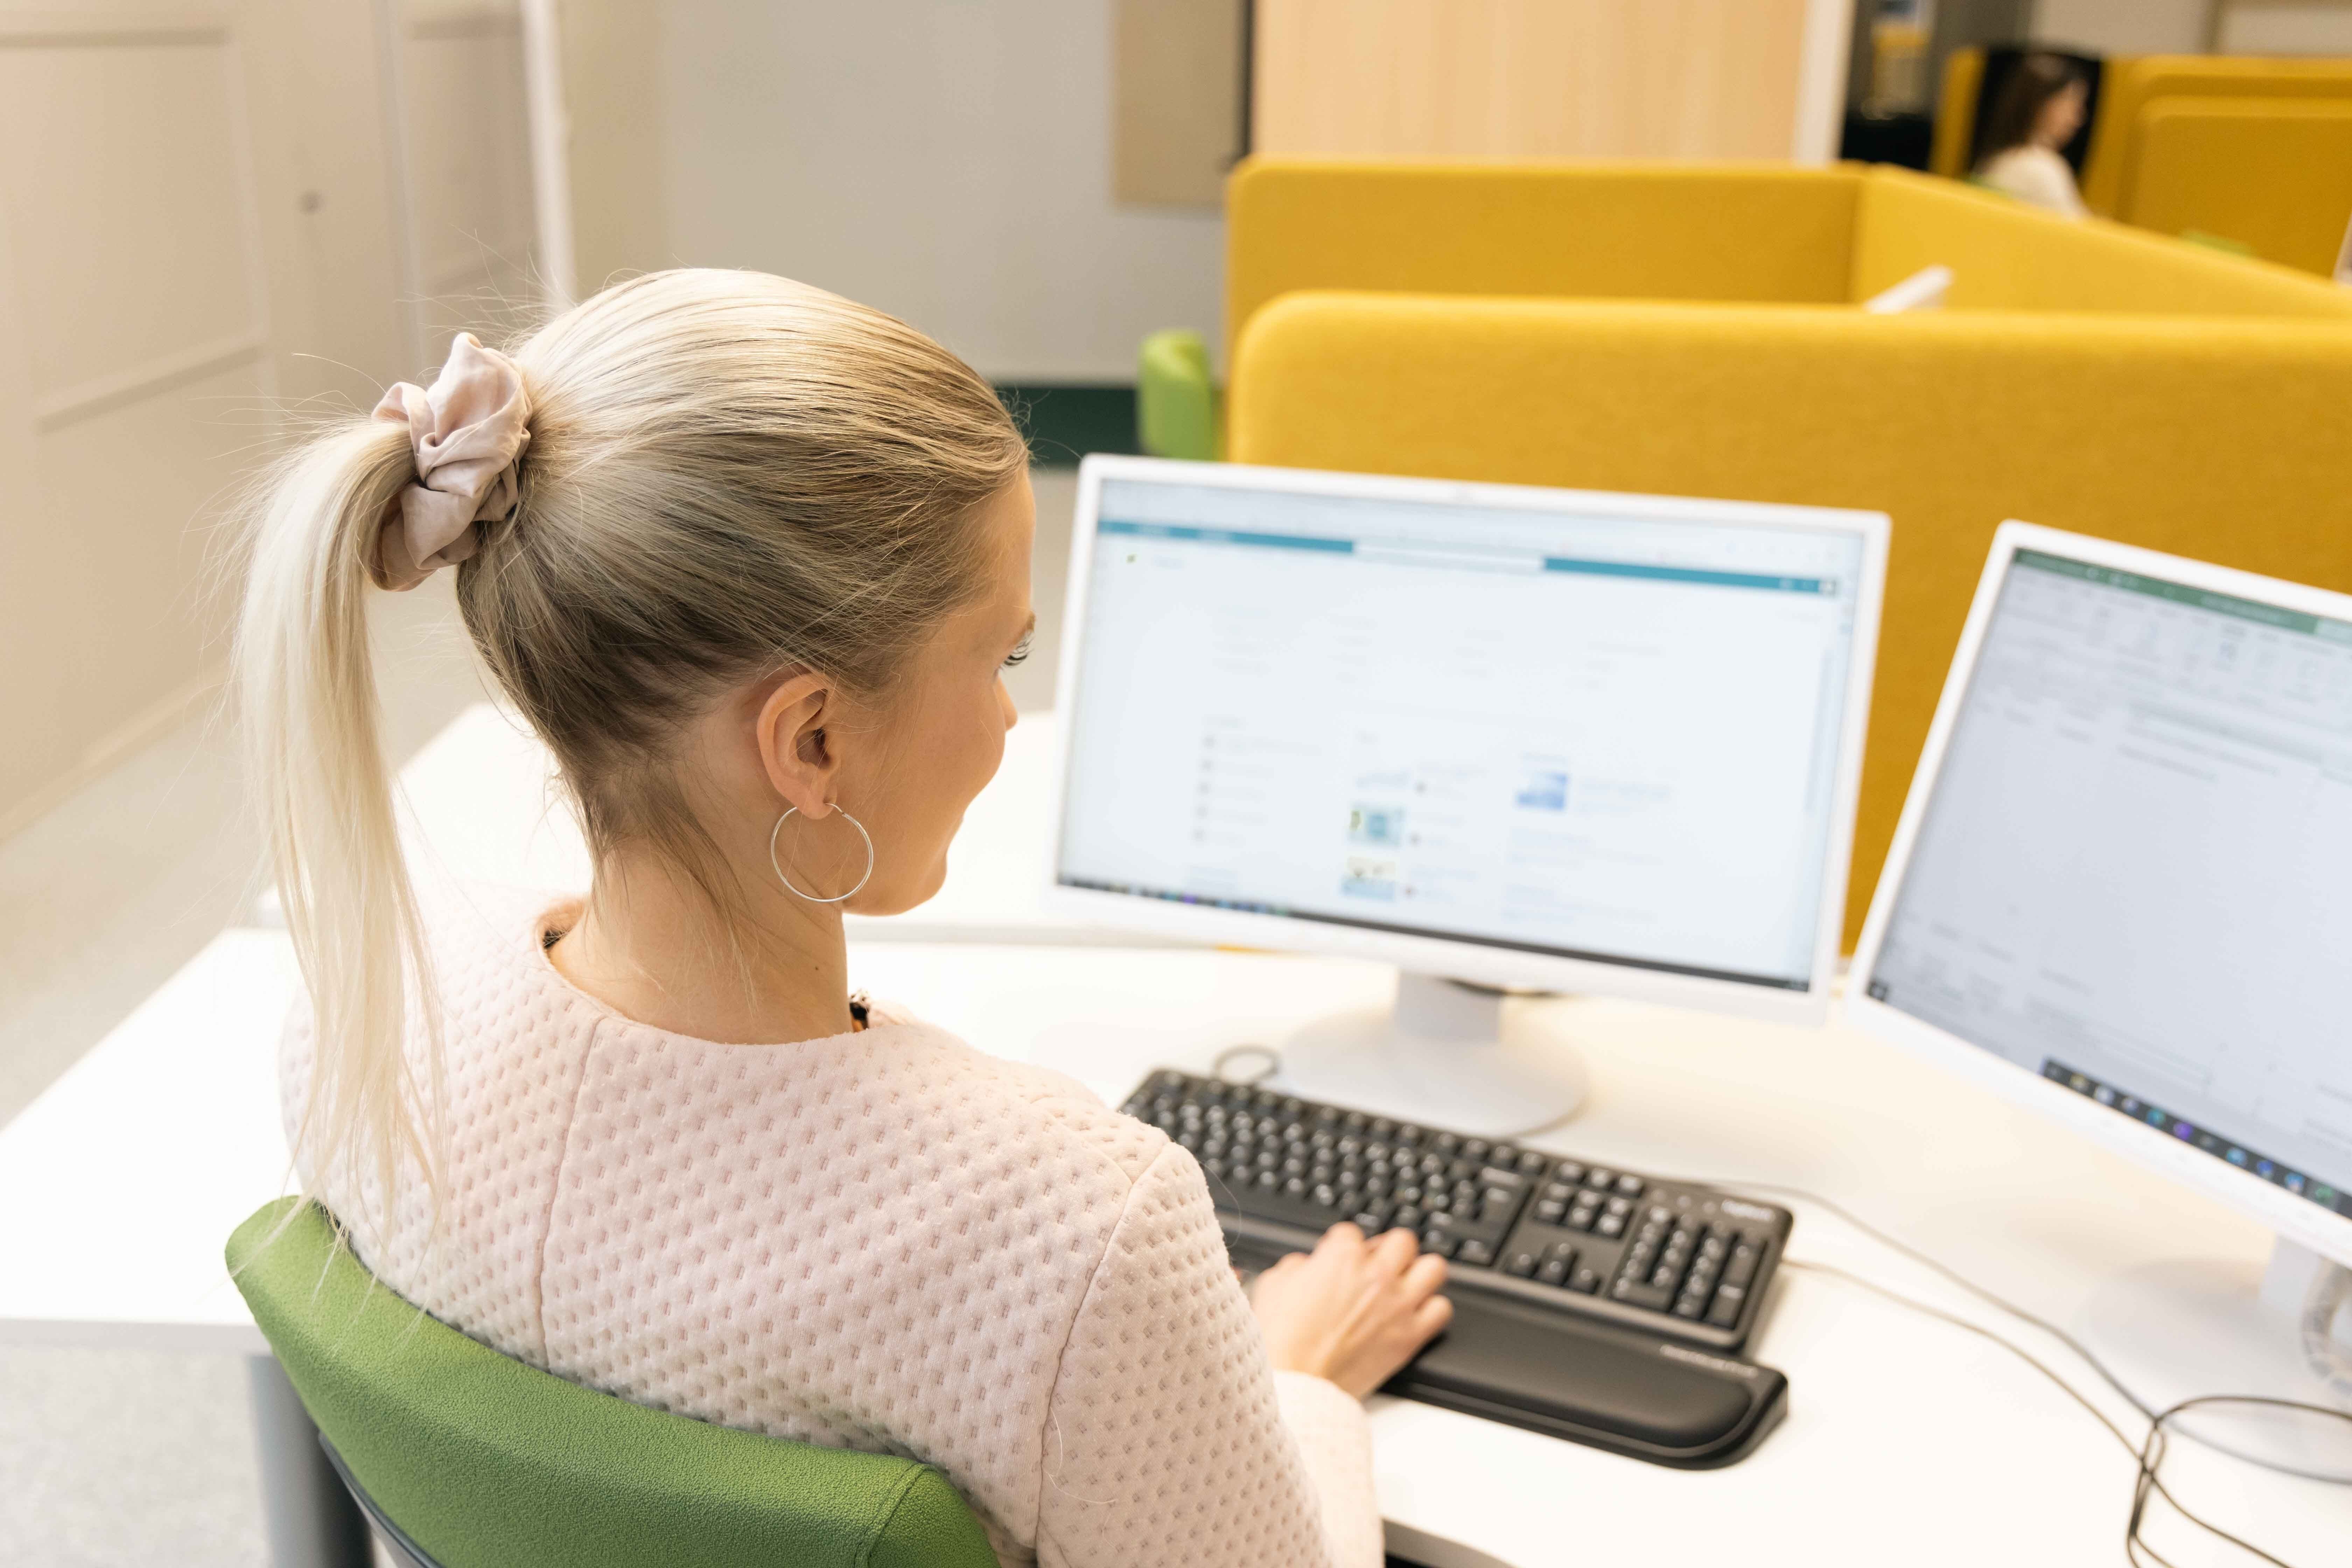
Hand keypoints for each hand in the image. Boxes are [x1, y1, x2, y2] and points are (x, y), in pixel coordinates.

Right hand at [1248, 1223, 1452, 1397]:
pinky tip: (1413, 1315)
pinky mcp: (1411, 1335)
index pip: (1352, 1232)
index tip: (1340, 1260)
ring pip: (1434, 1267)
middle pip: (1402, 1240)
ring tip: (1405, 1285)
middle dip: (1388, 1250)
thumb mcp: (1273, 1285)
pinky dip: (1431, 1310)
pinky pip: (1442, 1309)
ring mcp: (1398, 1304)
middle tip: (1378, 1266)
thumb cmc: (1283, 1341)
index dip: (1343, 1247)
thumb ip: (1297, 1265)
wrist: (1298, 1385)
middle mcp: (1376, 1275)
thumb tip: (1308, 1265)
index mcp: (1341, 1257)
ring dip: (1419, 1273)